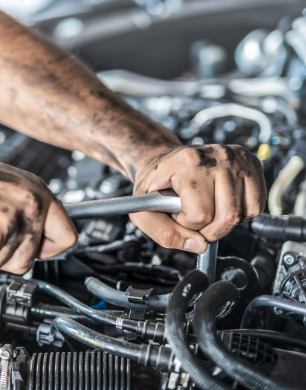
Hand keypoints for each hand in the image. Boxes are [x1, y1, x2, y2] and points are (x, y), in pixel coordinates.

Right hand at [0, 146, 77, 275]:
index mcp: (36, 191)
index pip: (67, 235)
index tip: (38, 250)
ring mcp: (9, 225)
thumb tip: (36, 234)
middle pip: (29, 260)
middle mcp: (29, 207)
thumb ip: (23, 209)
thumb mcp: (2, 184)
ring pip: (0, 267)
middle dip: (3, 255)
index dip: (49, 248)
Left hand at [129, 144, 265, 253]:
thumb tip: (199, 246)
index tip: (178, 213)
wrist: (165, 162)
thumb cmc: (156, 184)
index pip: (200, 214)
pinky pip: (257, 206)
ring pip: (243, 213)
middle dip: (208, 230)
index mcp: (188, 162)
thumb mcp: (144, 209)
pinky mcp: (251, 163)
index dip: (187, 223)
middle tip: (193, 218)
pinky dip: (241, 214)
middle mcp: (216, 156)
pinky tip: (222, 203)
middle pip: (227, 216)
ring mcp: (236, 158)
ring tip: (206, 208)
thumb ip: (163, 232)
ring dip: (224, 222)